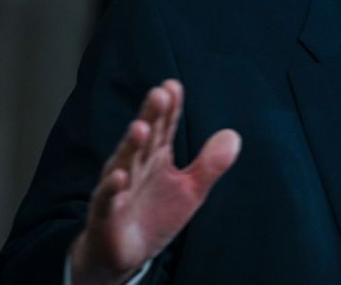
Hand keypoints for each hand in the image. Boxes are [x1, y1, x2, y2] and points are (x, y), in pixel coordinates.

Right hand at [69, 79, 240, 284]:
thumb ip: (210, 163)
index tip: (173, 85)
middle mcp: (134, 167)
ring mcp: (118, 190)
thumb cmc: (155, 215)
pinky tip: (120, 175)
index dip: (169, 108)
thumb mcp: (191, 189)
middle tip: (159, 93)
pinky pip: (107, 200)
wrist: (124, 254)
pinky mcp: (106, 215)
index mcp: (155, 157)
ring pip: (123, 163)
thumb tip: (233, 134)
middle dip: (151, 116)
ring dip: (131, 146)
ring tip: (141, 127)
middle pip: (144, 138)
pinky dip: (112, 188)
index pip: (163, 127)